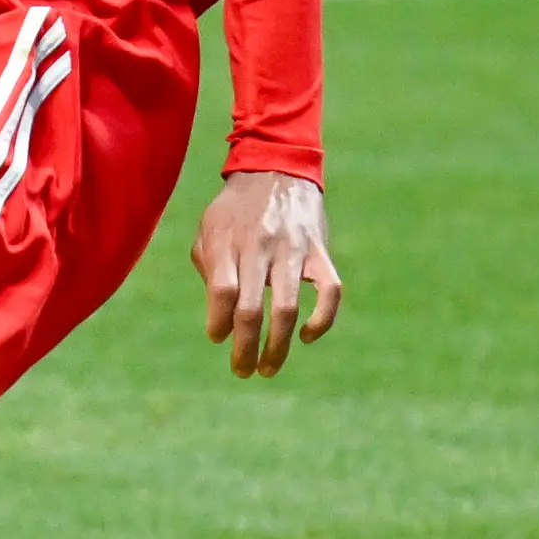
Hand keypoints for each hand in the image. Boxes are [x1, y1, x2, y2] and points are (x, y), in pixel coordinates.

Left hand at [191, 171, 341, 377]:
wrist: (277, 167)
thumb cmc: (235, 207)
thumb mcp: (209, 228)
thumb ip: (209, 267)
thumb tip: (217, 314)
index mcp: (228, 241)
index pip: (222, 291)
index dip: (218, 322)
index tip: (217, 338)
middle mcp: (260, 246)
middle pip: (251, 308)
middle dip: (245, 348)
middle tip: (242, 370)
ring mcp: (293, 249)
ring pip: (286, 308)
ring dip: (277, 346)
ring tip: (268, 368)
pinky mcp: (320, 251)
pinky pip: (330, 291)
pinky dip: (322, 319)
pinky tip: (306, 336)